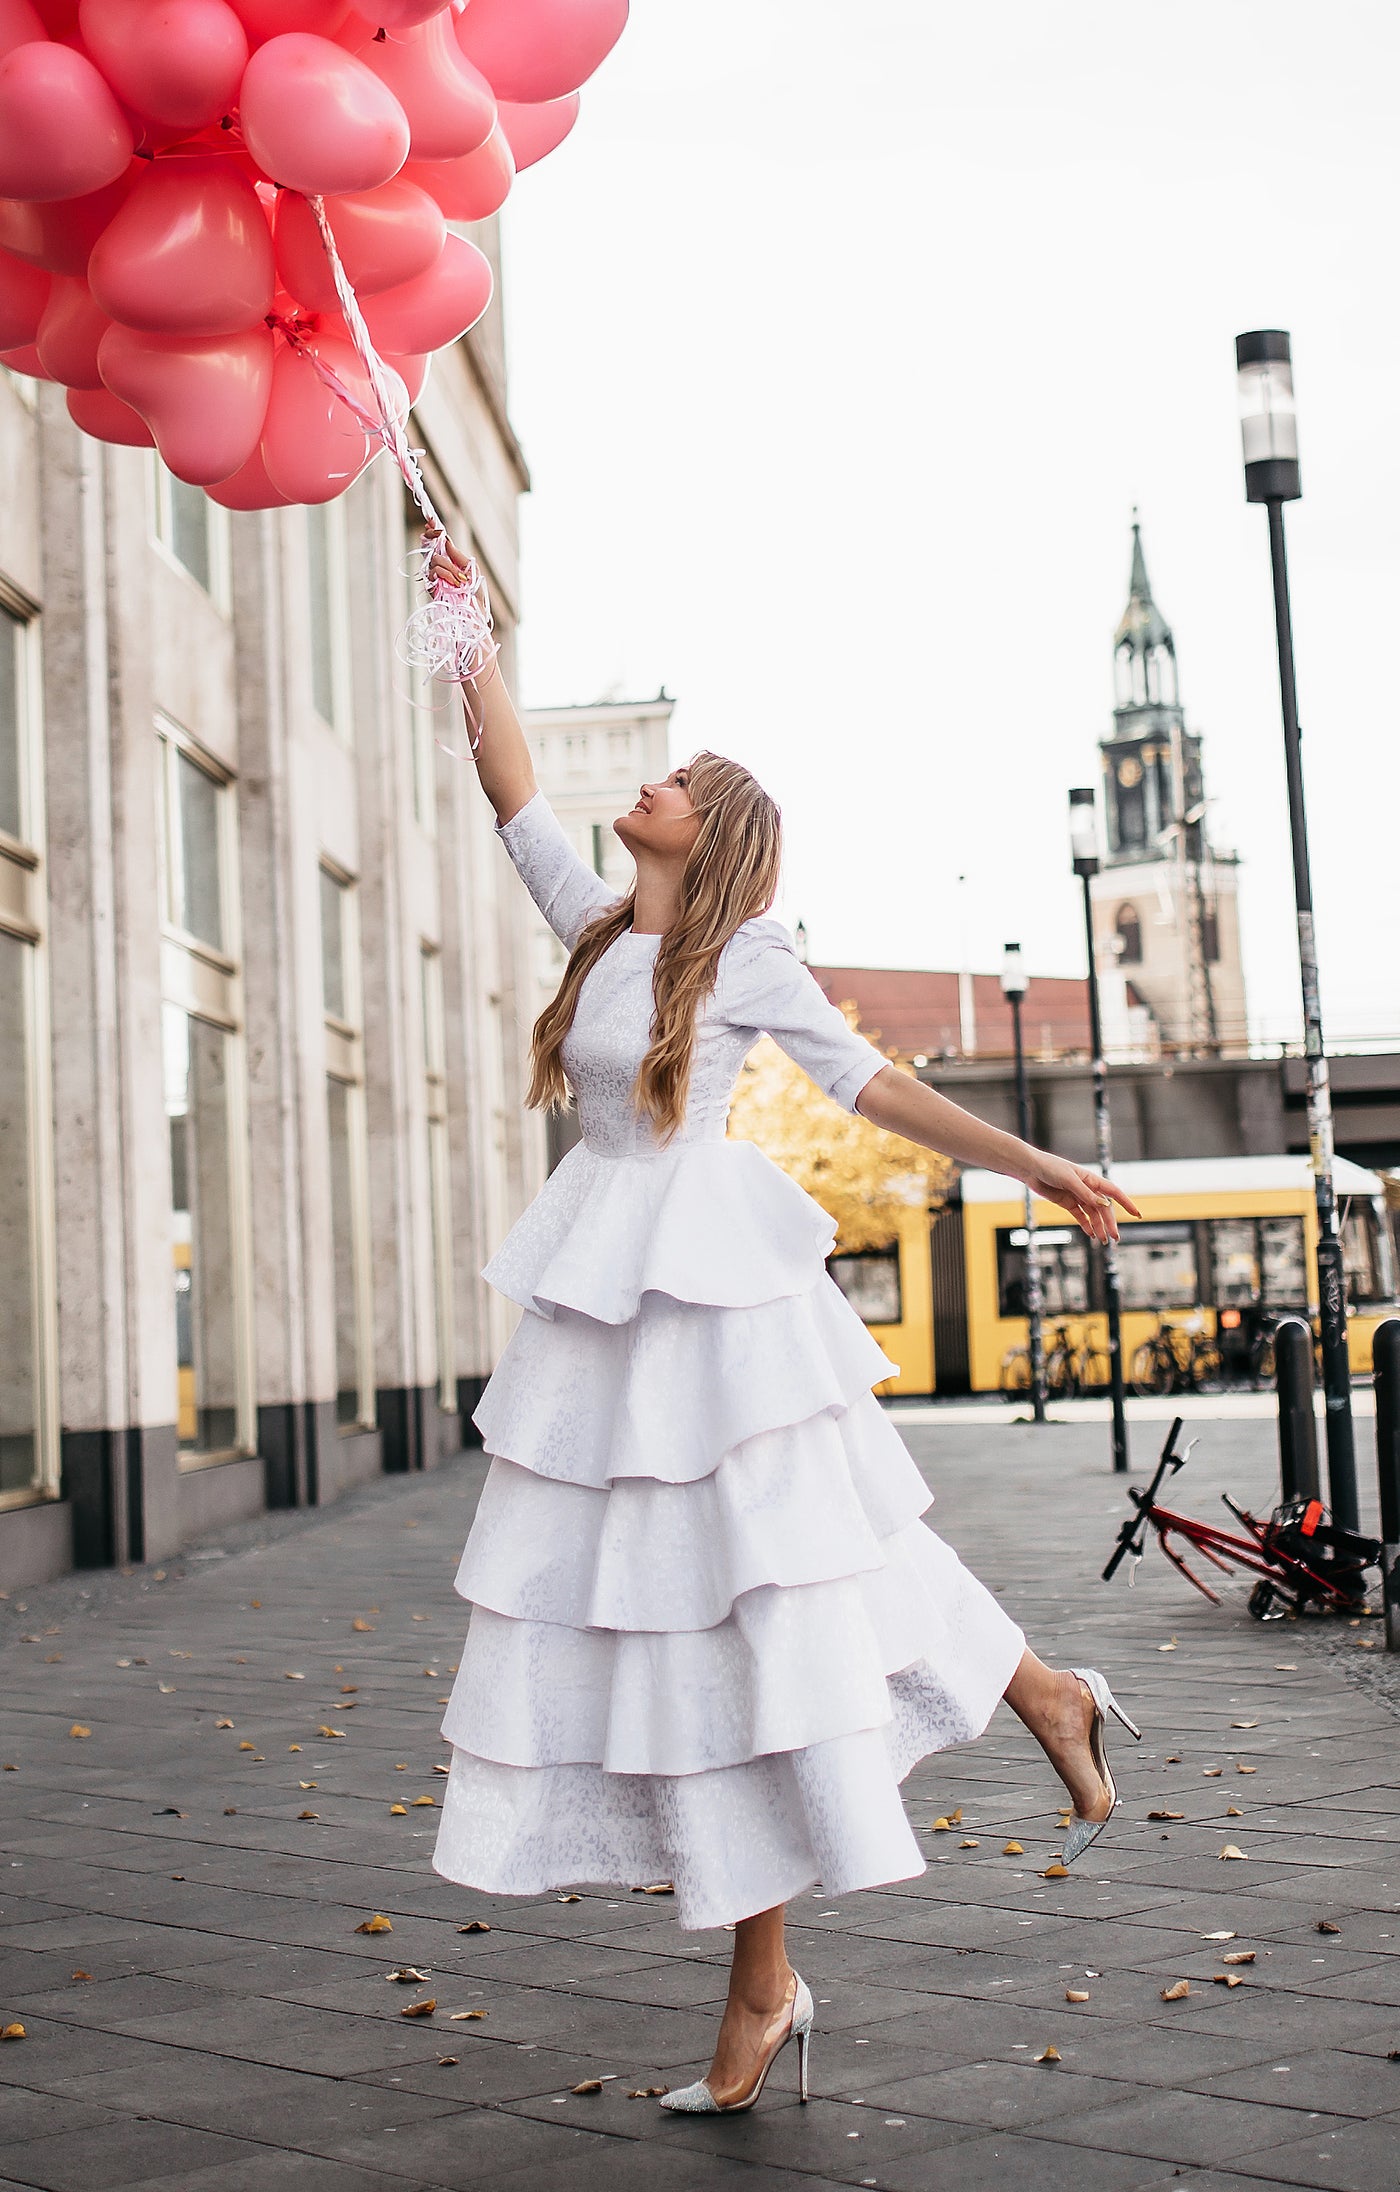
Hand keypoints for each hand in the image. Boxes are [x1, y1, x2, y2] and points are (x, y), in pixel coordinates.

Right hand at [423, 525, 468, 588]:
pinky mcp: (431, 586)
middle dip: (433, 536)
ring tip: (461, 579)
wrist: (474, 609)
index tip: (429, 520)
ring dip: (450, 567)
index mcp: (450, 560)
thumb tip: (445, 538)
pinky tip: (455, 583)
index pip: (438, 542)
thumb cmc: (474, 591)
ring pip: (435, 559)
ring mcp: (434, 575)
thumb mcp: (470, 567)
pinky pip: (435, 571)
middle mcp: (440, 566)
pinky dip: (446, 574)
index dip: (433, 531)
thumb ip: (456, 554)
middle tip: (437, 532)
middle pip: (430, 545)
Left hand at [1020, 1153, 1140, 1242]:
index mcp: (1091, 1180)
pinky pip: (1080, 1216)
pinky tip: (1092, 1235)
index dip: (1126, 1204)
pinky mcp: (1067, 1203)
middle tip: (1115, 1238)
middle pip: (1103, 1208)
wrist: (1031, 1169)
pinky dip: (1087, 1225)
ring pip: (1093, 1215)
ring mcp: (1077, 1197)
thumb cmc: (1051, 1168)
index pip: (1114, 1193)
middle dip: (1110, 1223)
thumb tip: (1104, 1204)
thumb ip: (1085, 1193)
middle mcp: (1087, 1189)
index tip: (1137, 1215)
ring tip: (1103, 1241)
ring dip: (1099, 1227)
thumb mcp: (1069, 1180)